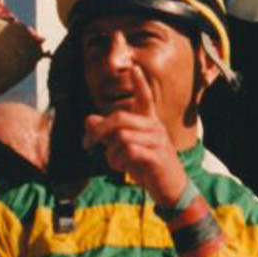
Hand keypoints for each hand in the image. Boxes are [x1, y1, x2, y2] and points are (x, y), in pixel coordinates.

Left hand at [83, 66, 188, 207]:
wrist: (170, 188)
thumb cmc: (148, 167)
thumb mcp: (124, 150)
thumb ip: (108, 135)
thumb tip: (88, 119)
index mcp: (149, 123)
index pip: (145, 98)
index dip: (140, 83)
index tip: (134, 67)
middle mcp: (155, 128)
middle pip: (120, 118)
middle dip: (98, 131)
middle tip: (87, 144)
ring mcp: (157, 141)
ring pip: (121, 137)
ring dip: (110, 153)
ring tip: (115, 163)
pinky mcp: (156, 156)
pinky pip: (127, 151)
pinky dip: (117, 161)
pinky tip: (121, 168)